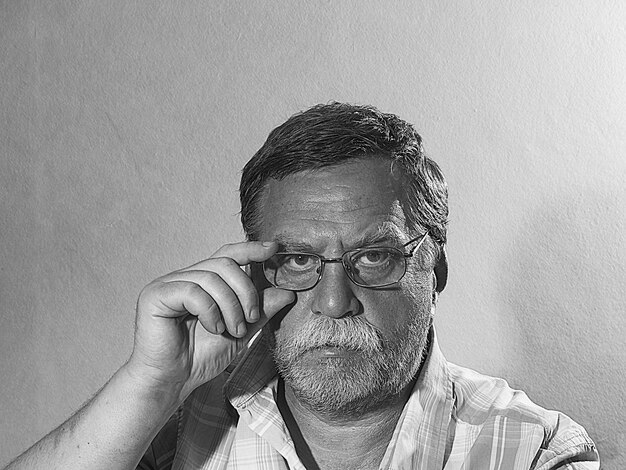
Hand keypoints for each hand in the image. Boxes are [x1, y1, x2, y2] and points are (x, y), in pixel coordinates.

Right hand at [125, 241, 294, 402]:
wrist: (173, 382)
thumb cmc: (200, 357)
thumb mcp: (241, 331)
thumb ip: (260, 310)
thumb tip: (287, 293)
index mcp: (203, 281)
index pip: (228, 254)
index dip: (251, 249)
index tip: (273, 249)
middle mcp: (185, 277)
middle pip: (225, 263)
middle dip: (246, 291)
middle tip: (250, 318)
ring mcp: (168, 284)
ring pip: (211, 278)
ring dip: (231, 307)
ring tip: (233, 330)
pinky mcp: (155, 295)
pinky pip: (192, 291)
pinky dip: (210, 311)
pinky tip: (213, 328)